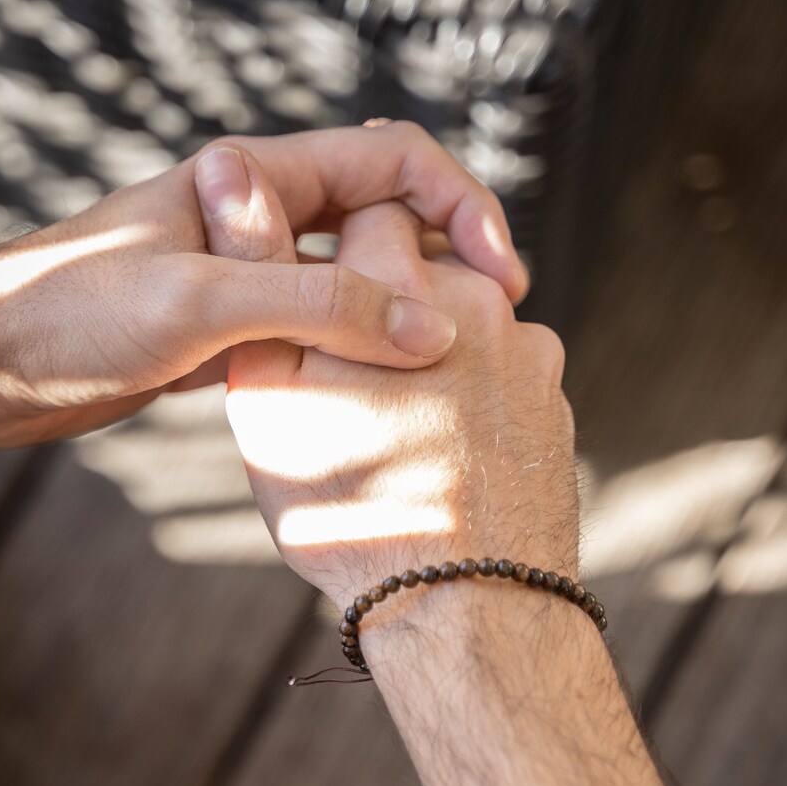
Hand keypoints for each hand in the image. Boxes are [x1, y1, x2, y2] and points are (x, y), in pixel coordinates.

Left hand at [0, 121, 527, 447]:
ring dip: (394, 325)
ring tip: (442, 382)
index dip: (458, 208)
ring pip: (345, 290)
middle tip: (485, 337)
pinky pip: (306, 340)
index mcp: (252, 178)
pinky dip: (344, 365)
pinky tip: (373, 406)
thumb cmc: (64, 314)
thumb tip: (430, 328)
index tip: (498, 276)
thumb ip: (315, 309)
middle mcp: (253, 220)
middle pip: (378, 226)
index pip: (391, 162)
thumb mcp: (198, 305)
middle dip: (437, 270)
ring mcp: (237, 279)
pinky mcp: (218, 336)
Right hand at [221, 178, 575, 612]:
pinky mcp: (553, 407)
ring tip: (390, 425)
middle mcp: (479, 303)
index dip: (336, 244)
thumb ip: (259, 277)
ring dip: (429, 352)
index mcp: (402, 285)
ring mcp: (529, 356)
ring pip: (466, 324)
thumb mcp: (267, 394)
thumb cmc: (349, 506)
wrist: (464, 604)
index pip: (371, 207)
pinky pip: (502, 378)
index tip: (317, 284)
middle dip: (384, 303)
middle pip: (424, 266)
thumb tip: (233, 181)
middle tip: (344, 372)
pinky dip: (469, 399)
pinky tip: (436, 453)